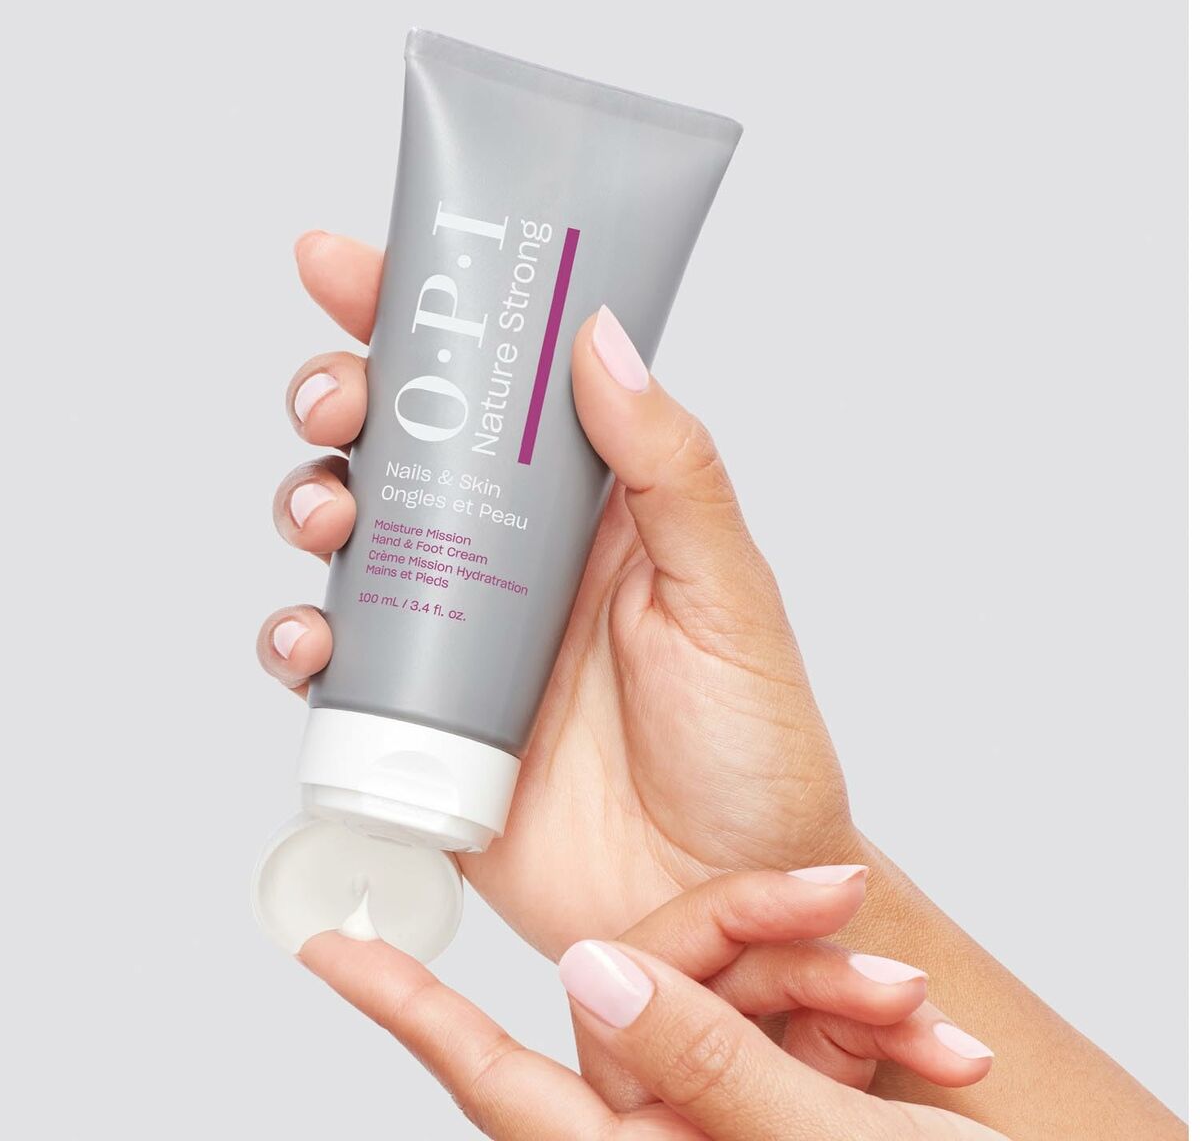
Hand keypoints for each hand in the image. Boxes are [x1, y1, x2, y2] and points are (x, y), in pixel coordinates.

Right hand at [258, 231, 855, 961]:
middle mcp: (515, 559)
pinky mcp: (423, 725)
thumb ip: (670, 470)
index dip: (415, 316)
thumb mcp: (728, 597)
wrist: (725, 903)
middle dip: (346, 406)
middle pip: (403, 451)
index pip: (496, 388)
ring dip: (309, 507)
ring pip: (353, 543)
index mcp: (590, 508)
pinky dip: (300, 643)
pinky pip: (338, 668)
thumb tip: (600, 339)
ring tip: (325, 520)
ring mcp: (461, 639)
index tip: (341, 266)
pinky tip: (311, 644)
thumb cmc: (753, 750)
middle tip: (339, 407)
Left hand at [299, 869, 1003, 1139]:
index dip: (409, 1010)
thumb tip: (590, 972)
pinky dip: (868, 1019)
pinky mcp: (784, 1084)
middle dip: (775, 953)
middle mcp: (666, 1127)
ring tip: (930, 1023)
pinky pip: (800, 1016)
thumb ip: (702, 1064)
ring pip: (745, 988)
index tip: (330, 950)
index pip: (494, 1078)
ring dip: (844, 989)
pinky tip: (938, 1044)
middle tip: (869, 944)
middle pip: (665, 988)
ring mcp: (724, 1105)